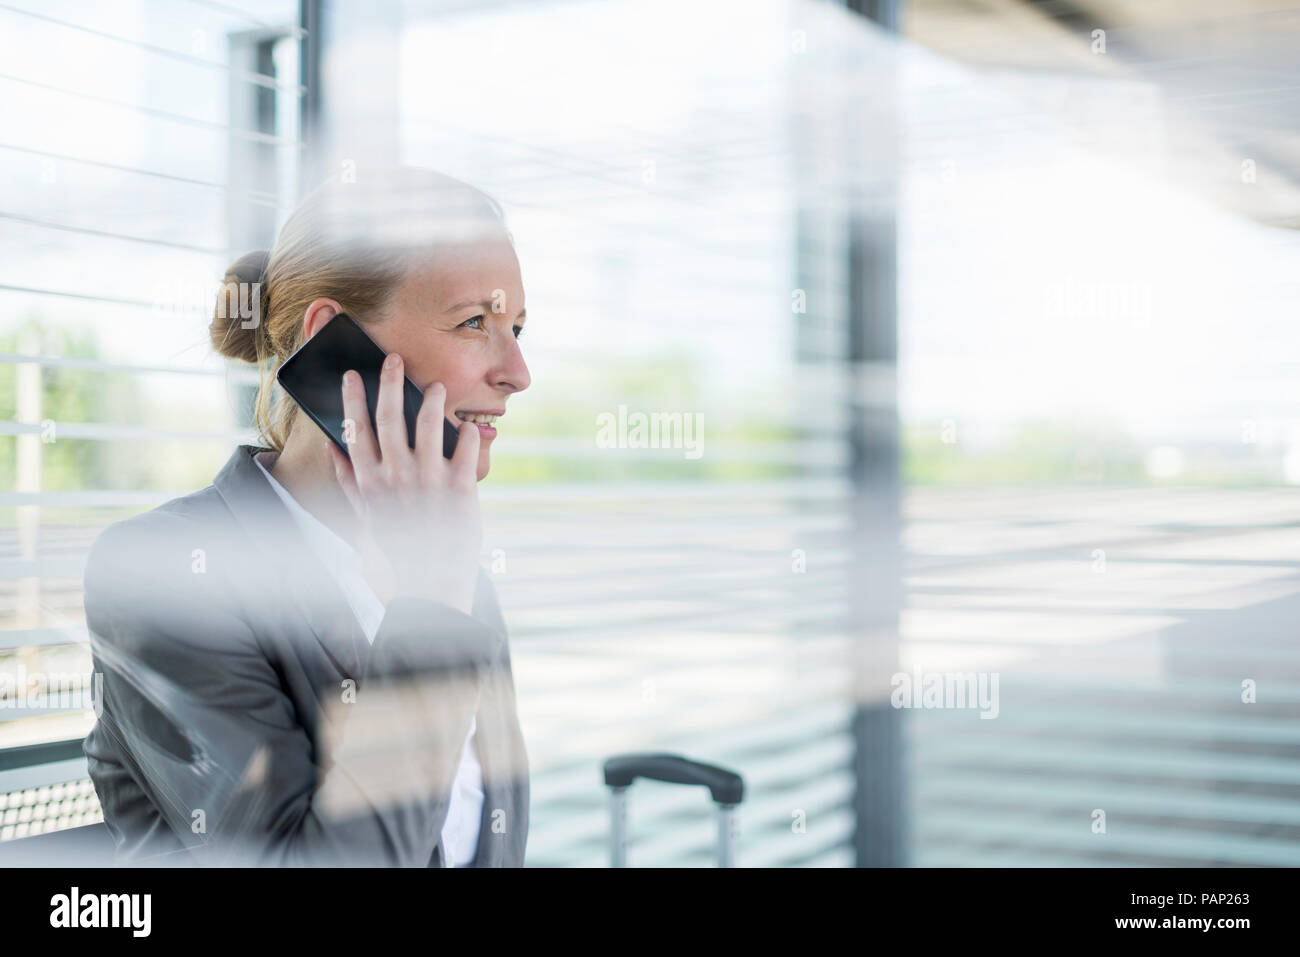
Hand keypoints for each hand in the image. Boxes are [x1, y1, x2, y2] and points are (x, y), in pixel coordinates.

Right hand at [325, 352, 482, 615]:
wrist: (430, 582)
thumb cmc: (397, 545)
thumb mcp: (364, 516)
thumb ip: (348, 480)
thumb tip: (333, 446)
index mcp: (370, 483)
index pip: (357, 430)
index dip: (353, 399)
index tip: (352, 375)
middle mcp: (396, 478)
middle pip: (390, 419)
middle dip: (390, 384)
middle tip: (394, 360)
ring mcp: (429, 483)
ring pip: (429, 427)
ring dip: (432, 402)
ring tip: (436, 386)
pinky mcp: (461, 491)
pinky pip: (465, 451)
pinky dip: (468, 435)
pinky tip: (470, 426)